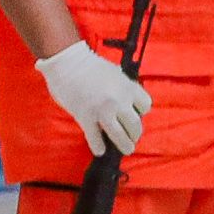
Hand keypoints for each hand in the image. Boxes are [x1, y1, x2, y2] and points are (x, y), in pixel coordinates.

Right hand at [37, 40, 150, 156]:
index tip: (134, 114)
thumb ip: (122, 87)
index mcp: (128, 87)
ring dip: (125, 144)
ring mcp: (103, 111)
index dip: (141, 112)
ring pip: (120, 135)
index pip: (145, 105)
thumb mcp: (114, 73)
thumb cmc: (89, 65)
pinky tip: (100, 151)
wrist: (67, 63)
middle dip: (135, 134)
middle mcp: (119, 101)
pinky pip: (95, 138)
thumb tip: (124, 99)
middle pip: (135, 124)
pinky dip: (99, 147)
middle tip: (133, 138)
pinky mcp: (86, 117)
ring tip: (126, 149)